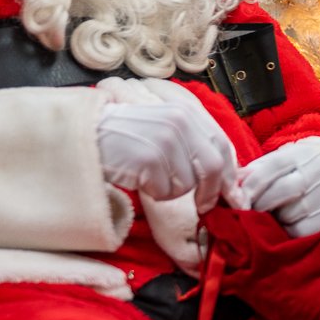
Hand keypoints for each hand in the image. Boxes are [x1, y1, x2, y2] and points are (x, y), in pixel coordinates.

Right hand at [95, 99, 242, 207]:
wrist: (87, 133)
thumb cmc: (125, 135)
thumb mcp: (164, 127)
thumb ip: (192, 142)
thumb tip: (224, 176)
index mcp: (187, 112)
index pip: (222, 146)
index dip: (229, 175)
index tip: (233, 195)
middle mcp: (180, 122)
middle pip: (213, 168)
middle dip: (210, 193)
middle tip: (203, 207)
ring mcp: (165, 140)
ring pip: (188, 184)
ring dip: (172, 190)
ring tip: (151, 177)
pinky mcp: (149, 159)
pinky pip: (165, 191)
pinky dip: (154, 193)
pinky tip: (139, 179)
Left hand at [239, 141, 319, 237]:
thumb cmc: (293, 176)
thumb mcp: (276, 167)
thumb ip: (254, 174)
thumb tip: (231, 186)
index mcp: (303, 154)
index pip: (273, 166)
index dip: (251, 185)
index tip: (238, 200)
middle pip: (285, 189)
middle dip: (261, 204)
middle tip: (248, 214)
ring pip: (291, 213)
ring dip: (274, 219)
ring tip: (271, 218)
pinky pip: (302, 230)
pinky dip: (288, 231)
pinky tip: (286, 226)